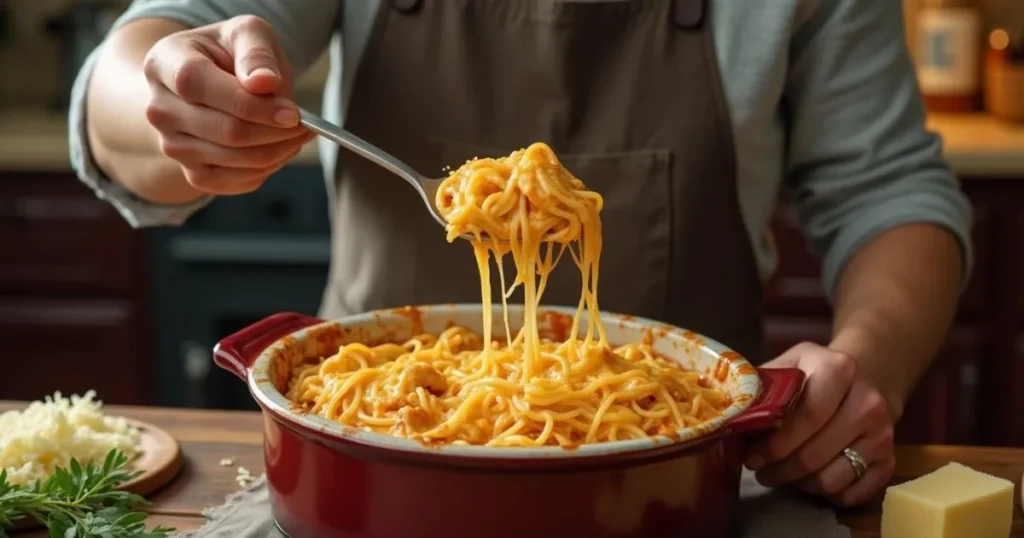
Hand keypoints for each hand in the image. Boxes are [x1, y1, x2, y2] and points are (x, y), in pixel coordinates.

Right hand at [142, 15, 314, 194]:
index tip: (294, 113)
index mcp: (165, 64)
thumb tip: (265, 84)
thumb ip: (256, 53)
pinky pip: (239, 181)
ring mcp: (173, 146)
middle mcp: (160, 109)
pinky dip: (269, 168)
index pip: (201, 88)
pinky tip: (280, 147)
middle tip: (306, 124)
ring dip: (279, 150)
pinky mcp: (194, 173)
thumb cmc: (228, 55)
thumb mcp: (246, 34)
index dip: (252, 105)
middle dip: (277, 131)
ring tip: (297, 132)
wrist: (207, 83)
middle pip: (227, 132)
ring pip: (237, 160)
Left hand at [744, 342, 895, 505]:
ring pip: (832, 479)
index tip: (751, 457)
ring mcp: (882, 434)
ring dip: (799, 483)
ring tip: (782, 473)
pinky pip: (852, 493)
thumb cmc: (815, 374)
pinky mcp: (890, 460)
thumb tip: (729, 416)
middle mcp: (868, 401)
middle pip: (815, 454)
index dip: (775, 444)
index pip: (806, 416)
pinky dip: (824, 493)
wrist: (867, 377)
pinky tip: (809, 478)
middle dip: (780, 469)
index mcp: (840, 370)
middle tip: (760, 471)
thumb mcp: (789, 365)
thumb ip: (761, 386)